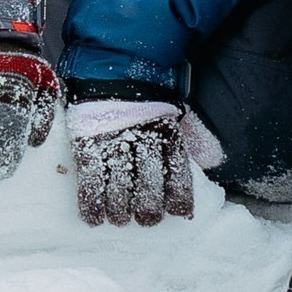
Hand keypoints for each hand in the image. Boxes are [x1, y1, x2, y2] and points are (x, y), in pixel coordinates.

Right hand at [68, 101, 222, 227]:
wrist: (115, 72)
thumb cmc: (148, 107)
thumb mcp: (174, 120)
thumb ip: (192, 143)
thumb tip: (203, 175)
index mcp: (169, 136)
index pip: (178, 177)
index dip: (178, 199)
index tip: (177, 212)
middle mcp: (143, 142)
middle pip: (148, 189)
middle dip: (147, 211)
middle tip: (145, 218)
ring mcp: (113, 144)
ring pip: (119, 190)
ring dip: (120, 211)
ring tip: (119, 218)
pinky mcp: (88, 145)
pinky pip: (90, 181)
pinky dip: (92, 205)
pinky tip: (95, 219)